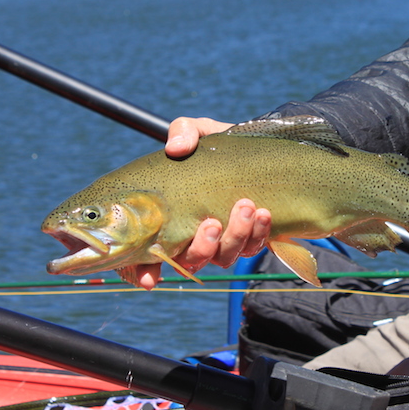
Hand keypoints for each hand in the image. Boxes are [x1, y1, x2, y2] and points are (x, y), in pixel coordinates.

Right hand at [130, 118, 271, 289]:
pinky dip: (259, 234)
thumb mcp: (200, 130)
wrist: (259, 149)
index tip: (148, 279)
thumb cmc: (219, 146)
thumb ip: (184, 131)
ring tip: (246, 207)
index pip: (149, 256)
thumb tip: (177, 147)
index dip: (143, 272)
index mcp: (171, 219)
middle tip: (212, 222)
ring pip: (224, 258)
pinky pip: (253, 248)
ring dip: (235, 237)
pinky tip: (264, 213)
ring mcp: (223, 242)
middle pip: (192, 261)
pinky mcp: (252, 239)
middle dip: (203, 247)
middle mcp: (194, 237)